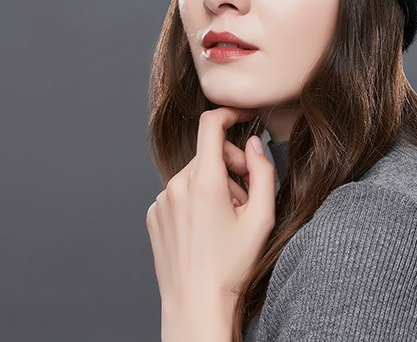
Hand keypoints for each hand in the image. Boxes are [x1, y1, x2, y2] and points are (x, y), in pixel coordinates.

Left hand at [146, 107, 276, 321]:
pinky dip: (194, 201)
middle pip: (208, 155)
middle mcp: (176, 186)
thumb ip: (262, 172)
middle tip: (245, 200)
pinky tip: (205, 229)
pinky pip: (178, 194)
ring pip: (194, 175)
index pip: (210, 125)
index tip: (242, 116)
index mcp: (204, 182)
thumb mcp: (262, 217)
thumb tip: (254, 144)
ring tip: (225, 222)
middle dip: (230, 168)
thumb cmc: (232, 266)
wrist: (197, 303)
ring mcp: (161, 201)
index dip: (229, 113)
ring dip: (213, 187)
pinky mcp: (153, 215)